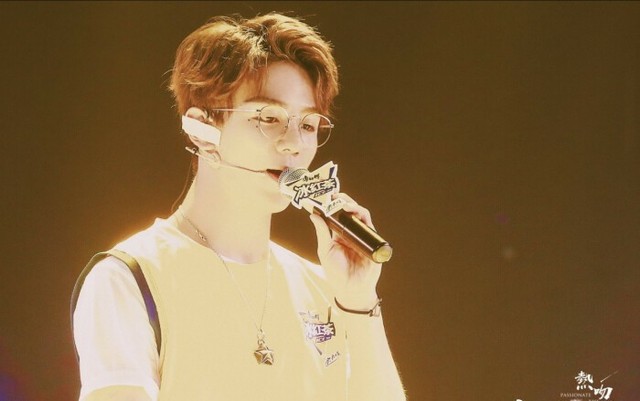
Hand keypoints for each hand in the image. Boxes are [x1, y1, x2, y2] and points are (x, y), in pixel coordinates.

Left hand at [309, 193, 381, 309]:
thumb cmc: (336, 273)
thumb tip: (314, 214)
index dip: (335, 204)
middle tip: (336, 195)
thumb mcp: (325, 250)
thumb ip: (322, 232)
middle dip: (345, 201)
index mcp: (340, 235)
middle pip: (351, 212)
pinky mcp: (372, 243)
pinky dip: (364, 218)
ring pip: (362, 216)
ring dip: (355, 207)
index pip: (339, 215)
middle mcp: (352, 234)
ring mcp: (363, 237)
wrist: (350, 289)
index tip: (328, 195)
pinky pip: (370, 227)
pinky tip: (357, 214)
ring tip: (345, 204)